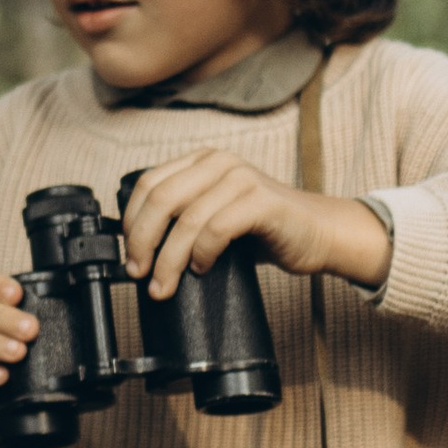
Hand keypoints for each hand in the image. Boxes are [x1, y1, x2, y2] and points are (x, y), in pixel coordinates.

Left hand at [119, 151, 392, 301]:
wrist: (318, 233)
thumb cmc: (263, 231)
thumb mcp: (214, 216)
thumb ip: (182, 220)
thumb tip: (138, 254)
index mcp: (201, 162)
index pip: (149, 184)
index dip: (131, 222)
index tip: (128, 256)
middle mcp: (219, 163)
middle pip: (161, 199)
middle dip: (143, 242)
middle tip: (139, 274)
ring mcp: (242, 178)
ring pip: (187, 219)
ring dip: (169, 259)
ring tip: (164, 285)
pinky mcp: (263, 202)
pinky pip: (218, 228)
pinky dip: (203, 253)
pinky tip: (203, 269)